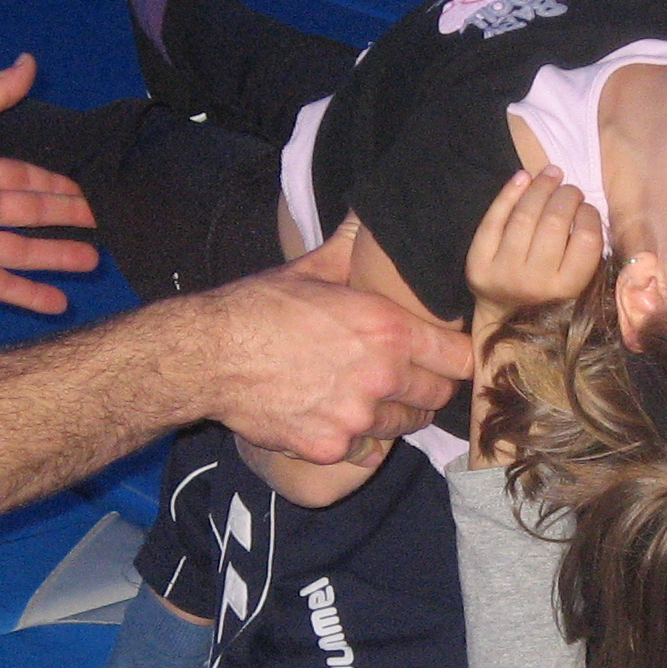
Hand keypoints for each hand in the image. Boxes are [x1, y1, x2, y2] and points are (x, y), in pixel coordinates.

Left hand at [0, 55, 101, 314]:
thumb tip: (29, 62)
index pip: (26, 180)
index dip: (55, 186)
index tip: (86, 193)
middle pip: (32, 216)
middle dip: (65, 219)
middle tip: (101, 224)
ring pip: (24, 252)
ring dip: (57, 258)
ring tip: (93, 262)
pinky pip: (0, 284)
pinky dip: (29, 297)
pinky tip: (59, 304)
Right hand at [204, 231, 473, 463]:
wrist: (208, 356)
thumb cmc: (258, 308)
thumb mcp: (312, 269)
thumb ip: (353, 248)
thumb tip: (371, 216)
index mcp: (387, 329)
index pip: (458, 357)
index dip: (455, 357)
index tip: (445, 356)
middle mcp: (381, 376)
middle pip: (437, 397)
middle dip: (427, 388)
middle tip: (407, 380)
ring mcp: (357, 418)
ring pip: (403, 426)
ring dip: (393, 414)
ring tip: (369, 398)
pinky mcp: (331, 449)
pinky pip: (366, 451)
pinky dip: (357, 440)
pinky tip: (336, 419)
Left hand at [465, 167, 602, 321]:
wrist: (504, 320)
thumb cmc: (548, 295)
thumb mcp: (575, 282)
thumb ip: (583, 251)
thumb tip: (582, 204)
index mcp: (567, 289)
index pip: (586, 239)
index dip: (589, 214)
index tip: (587, 208)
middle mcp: (535, 282)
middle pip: (555, 222)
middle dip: (567, 195)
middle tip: (570, 189)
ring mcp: (504, 272)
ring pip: (525, 216)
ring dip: (541, 187)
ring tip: (551, 175)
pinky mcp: (478, 264)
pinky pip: (494, 219)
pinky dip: (509, 193)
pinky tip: (523, 177)